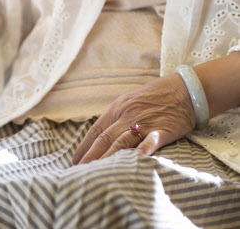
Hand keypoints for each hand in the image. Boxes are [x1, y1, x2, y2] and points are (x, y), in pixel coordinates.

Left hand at [72, 74, 194, 164]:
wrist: (186, 90)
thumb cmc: (157, 97)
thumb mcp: (131, 102)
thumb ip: (118, 118)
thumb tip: (102, 136)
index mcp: (117, 108)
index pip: (96, 130)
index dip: (84, 146)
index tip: (75, 160)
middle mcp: (127, 115)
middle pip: (104, 138)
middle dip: (90, 156)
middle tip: (80, 171)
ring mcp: (144, 122)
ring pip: (120, 142)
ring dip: (107, 158)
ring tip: (97, 173)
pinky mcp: (163, 129)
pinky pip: (150, 141)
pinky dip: (141, 151)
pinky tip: (132, 162)